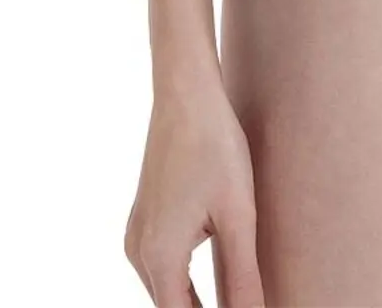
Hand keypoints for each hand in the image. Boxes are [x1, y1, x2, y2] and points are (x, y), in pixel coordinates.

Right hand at [124, 70, 264, 306]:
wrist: (186, 94)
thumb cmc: (215, 147)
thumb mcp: (237, 215)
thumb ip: (242, 275)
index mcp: (159, 256)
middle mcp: (139, 251)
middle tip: (244, 303)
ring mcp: (137, 234)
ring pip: (166, 289)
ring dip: (195, 303)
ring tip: (235, 299)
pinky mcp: (144, 218)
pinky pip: (163, 266)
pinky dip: (186, 282)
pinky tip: (212, 284)